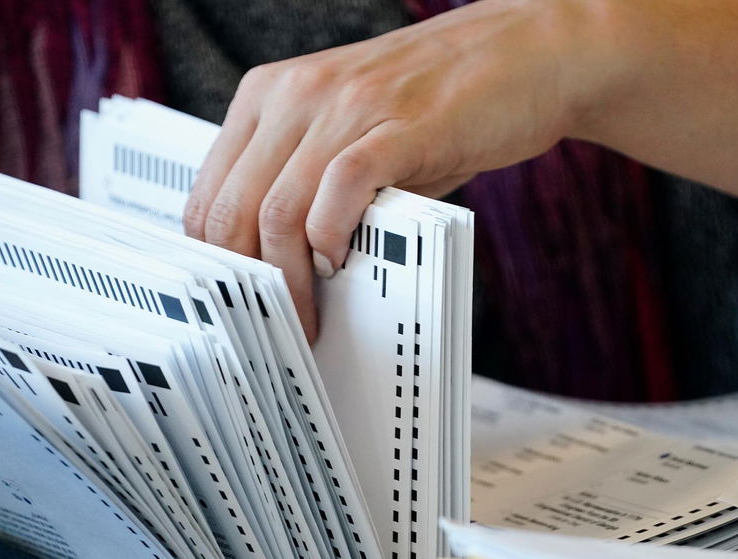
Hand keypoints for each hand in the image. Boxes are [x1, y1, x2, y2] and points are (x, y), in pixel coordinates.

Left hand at [183, 0, 611, 341]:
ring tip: (307, 315)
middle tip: (270, 327)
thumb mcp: (350, 138)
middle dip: (248, 284)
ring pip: (279, 209)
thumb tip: (276, 270)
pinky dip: (332, 237)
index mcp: (270, 95)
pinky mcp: (401, 124)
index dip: (213, 261)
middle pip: (234, 208)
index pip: (210, 193)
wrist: (526, 52)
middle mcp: (297, 94)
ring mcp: (347, 106)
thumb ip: (306, 188)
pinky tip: (340, 262)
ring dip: (289, 279)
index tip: (232, 304)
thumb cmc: (438, 107)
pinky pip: (341, 189)